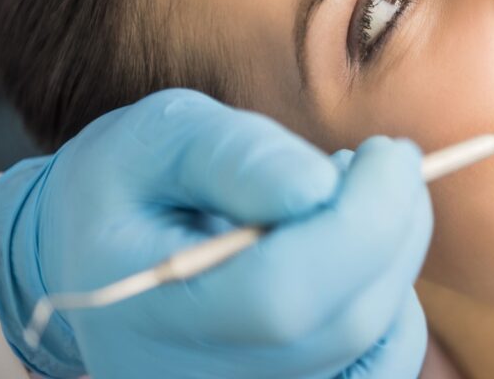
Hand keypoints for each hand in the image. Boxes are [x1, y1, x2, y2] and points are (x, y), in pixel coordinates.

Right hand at [0, 89, 431, 378]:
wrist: (98, 249)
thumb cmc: (134, 182)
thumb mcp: (165, 137)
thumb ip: (238, 157)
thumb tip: (318, 187)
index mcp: (145, 310)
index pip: (281, 297)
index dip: (359, 221)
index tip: (387, 153)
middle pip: (341, 323)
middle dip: (391, 225)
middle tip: (387, 157)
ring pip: (371, 345)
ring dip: (395, 257)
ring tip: (357, 195)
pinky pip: (380, 368)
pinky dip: (395, 307)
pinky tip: (363, 253)